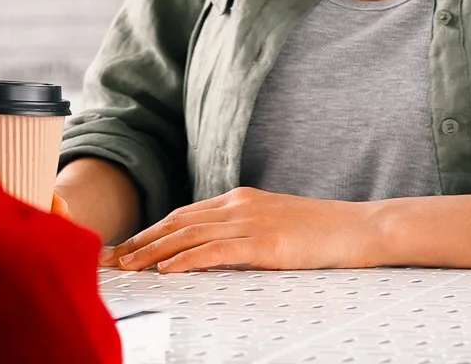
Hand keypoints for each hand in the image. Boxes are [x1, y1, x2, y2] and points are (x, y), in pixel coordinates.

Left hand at [106, 187, 379, 273]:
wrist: (360, 228)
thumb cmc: (321, 232)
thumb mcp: (273, 225)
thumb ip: (240, 233)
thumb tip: (208, 252)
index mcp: (240, 199)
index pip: (183, 215)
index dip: (149, 231)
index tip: (122, 247)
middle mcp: (239, 205)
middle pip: (177, 222)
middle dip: (139, 241)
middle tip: (109, 258)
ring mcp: (252, 222)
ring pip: (189, 235)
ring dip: (152, 251)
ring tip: (125, 267)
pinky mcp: (265, 244)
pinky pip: (216, 251)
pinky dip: (186, 260)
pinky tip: (166, 270)